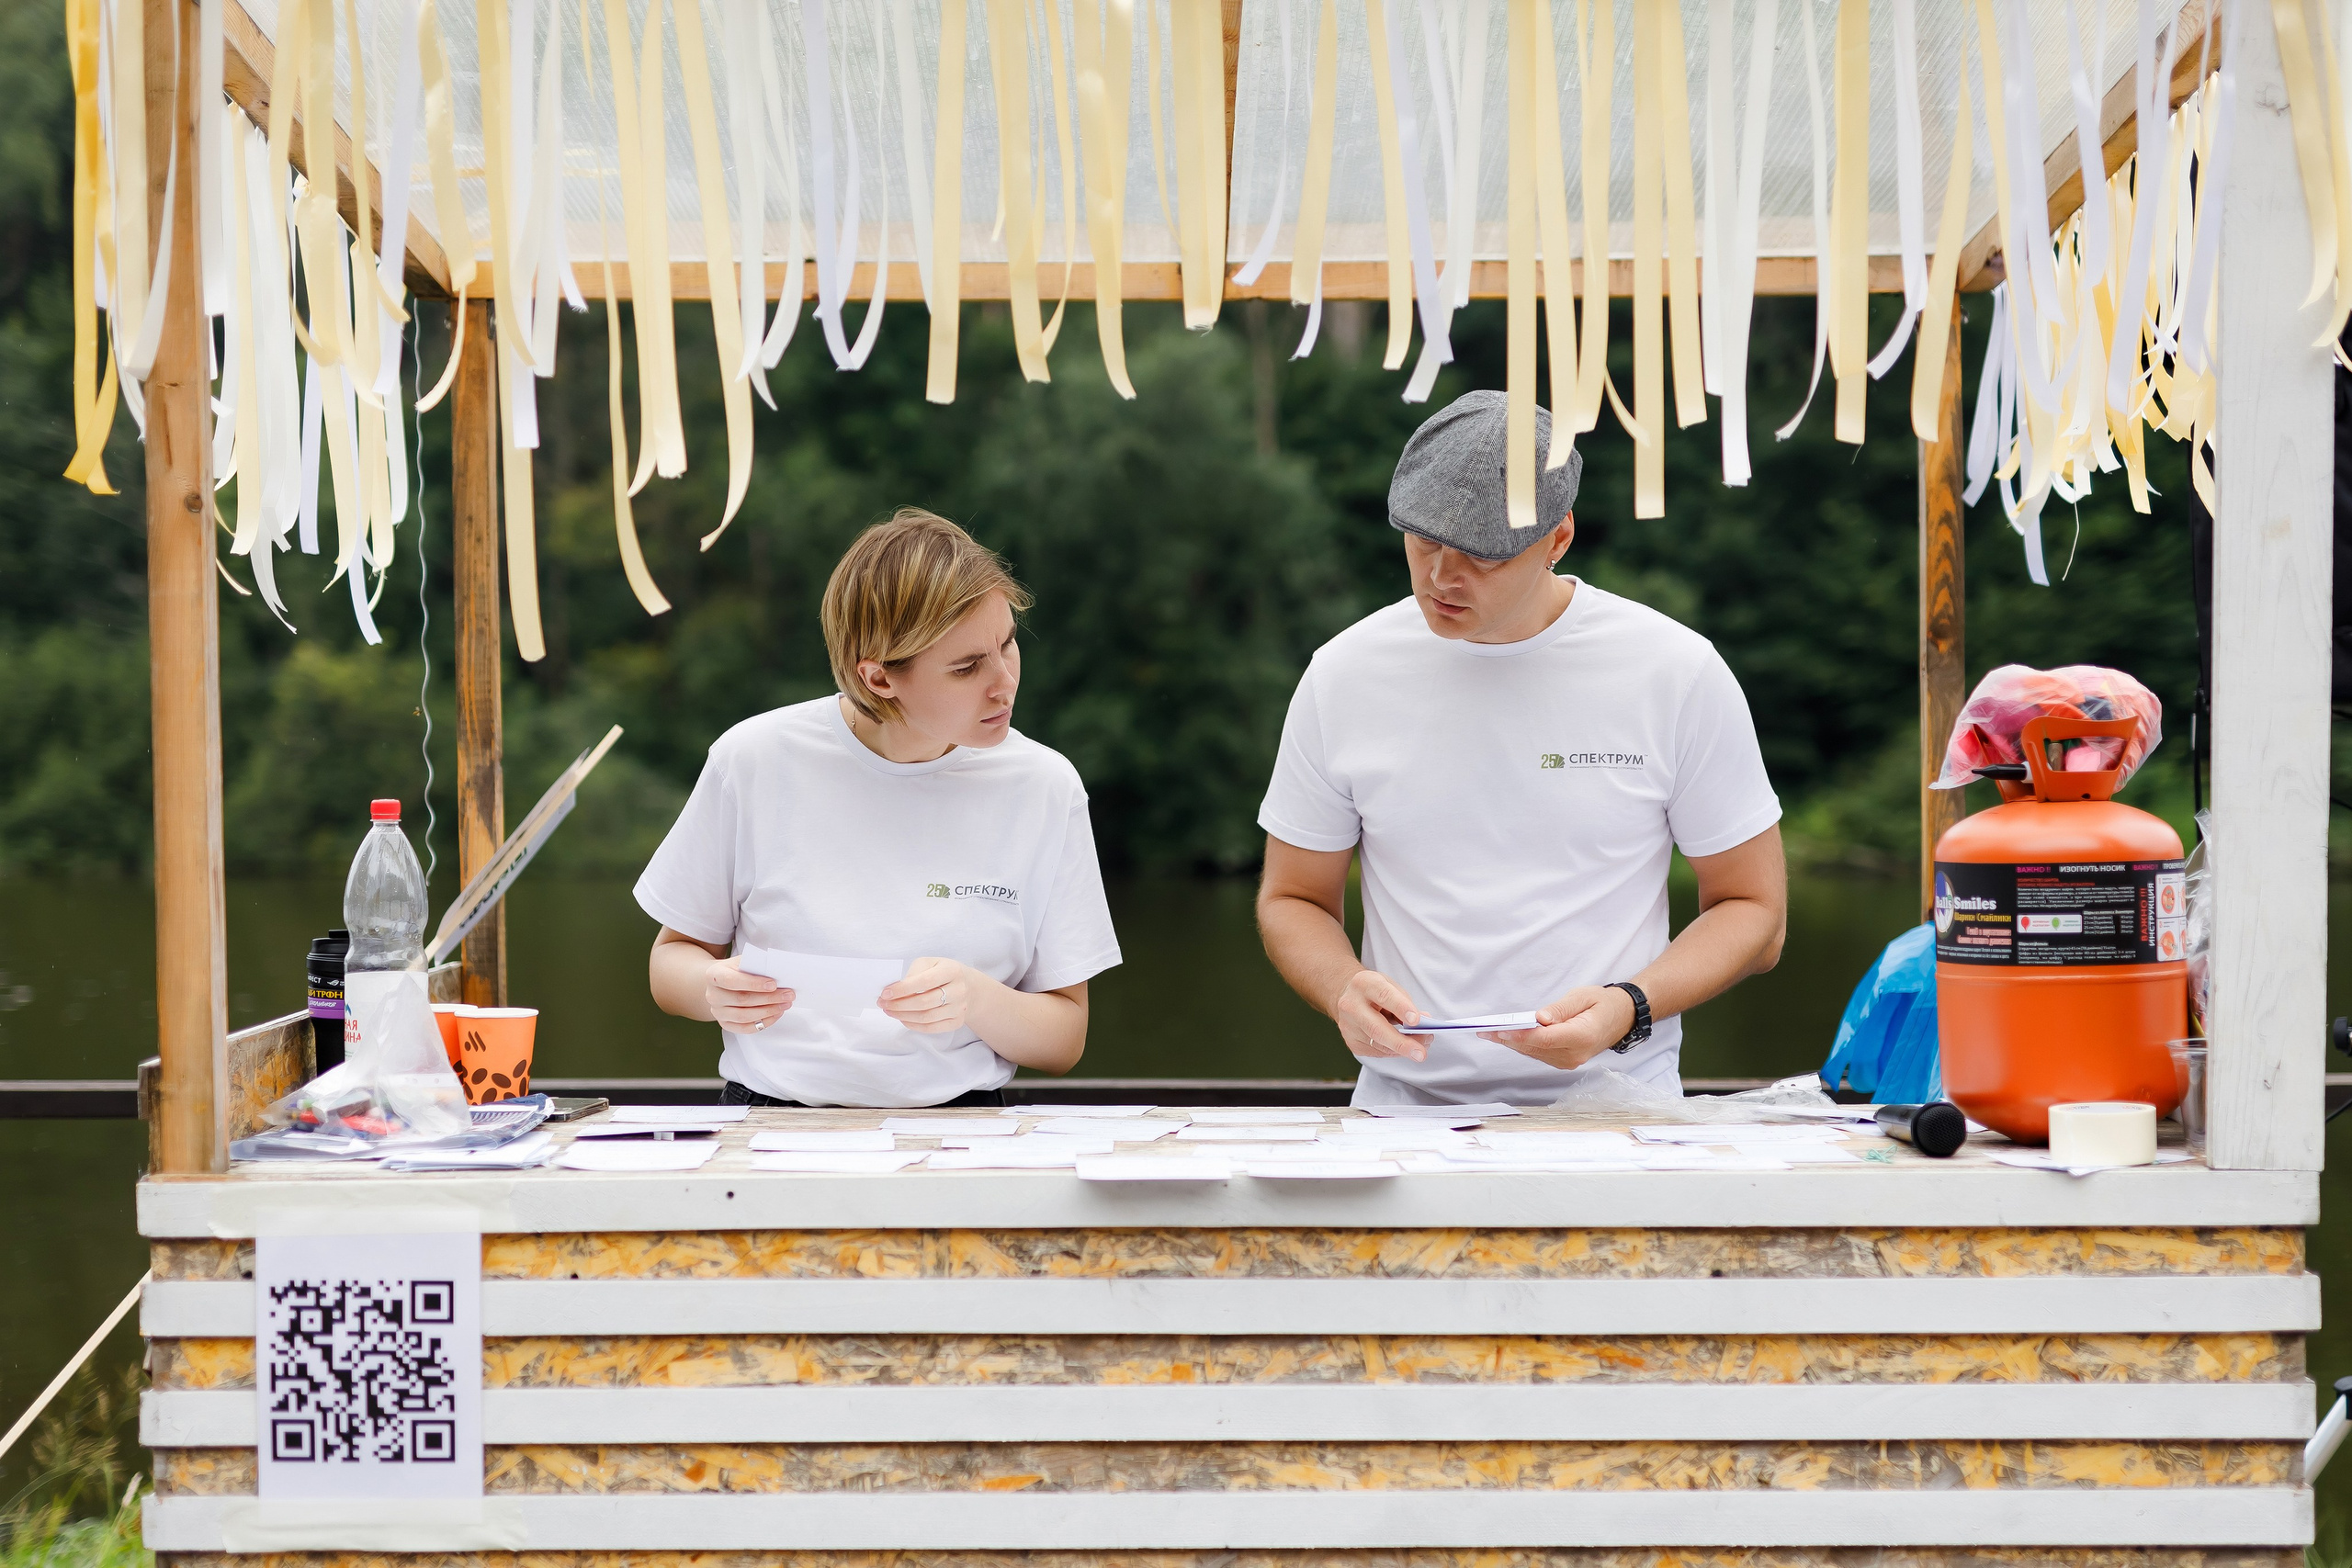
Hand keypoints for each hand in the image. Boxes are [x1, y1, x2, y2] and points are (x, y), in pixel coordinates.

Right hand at [708, 956, 792, 1032]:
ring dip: (768, 1011)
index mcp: (714, 975)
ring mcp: (717, 1011)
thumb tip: (778, 972)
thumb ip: (757, 965)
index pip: (732, 981)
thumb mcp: (743, 961)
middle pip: (741, 1000)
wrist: (722, 982)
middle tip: (788, 995)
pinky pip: (745, 1028)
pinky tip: (776, 1014)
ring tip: (785, 1004)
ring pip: (744, 1016)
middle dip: (768, 998)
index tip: (773, 984)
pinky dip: (763, 1023)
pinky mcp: (725, 1023)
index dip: (753, 983)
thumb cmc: (737, 970)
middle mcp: (712, 995)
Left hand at [879, 957, 984, 1033]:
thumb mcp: (930, 963)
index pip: (925, 982)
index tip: (885, 993)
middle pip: (925, 1002)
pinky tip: (903, 1018)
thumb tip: (895, 989)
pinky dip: (913, 1025)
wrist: (968, 986)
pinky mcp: (957, 1022)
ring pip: (926, 1017)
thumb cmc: (943, 972)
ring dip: (903, 1016)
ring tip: (889, 1011)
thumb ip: (913, 973)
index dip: (903, 989)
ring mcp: (960, 1008)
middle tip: (883, 1003)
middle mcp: (959, 990)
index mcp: (952, 971)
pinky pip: (931, 1028)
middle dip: (899, 1005)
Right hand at [1331, 970, 1427, 1062]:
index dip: (1401, 1008)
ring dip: (1402, 1050)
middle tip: (1420, 1053)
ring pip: (1378, 1044)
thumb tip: (1423, 1024)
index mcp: (1364, 984)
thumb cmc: (1374, 991)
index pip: (1384, 996)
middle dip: (1401, 1043)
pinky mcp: (1351, 1042)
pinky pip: (1376, 1052)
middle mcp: (1351, 1005)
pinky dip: (1393, 1051)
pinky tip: (1402, 1047)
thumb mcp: (1390, 986)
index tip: (1417, 1021)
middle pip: (1377, 1029)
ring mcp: (1348, 1026)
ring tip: (1420, 1049)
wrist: (1347, 995)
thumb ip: (1406, 1003)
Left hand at [1482, 985, 1636, 1069]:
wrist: (1621, 1018)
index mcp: (1582, 1037)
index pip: (1545, 1039)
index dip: (1521, 1035)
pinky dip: (1522, 1045)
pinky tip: (1506, 1036)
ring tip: (1488, 1032)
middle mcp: (1574, 1054)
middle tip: (1484, 1029)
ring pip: (1534, 1053)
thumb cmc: (1602, 1004)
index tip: (1501, 1030)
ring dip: (1511, 1043)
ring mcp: (1569, 1061)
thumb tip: (1540, 1018)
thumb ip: (1561, 1009)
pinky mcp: (1563, 1061)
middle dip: (1508, 1039)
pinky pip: (1538, 1053)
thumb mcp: (1583, 996)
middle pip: (1535, 1048)